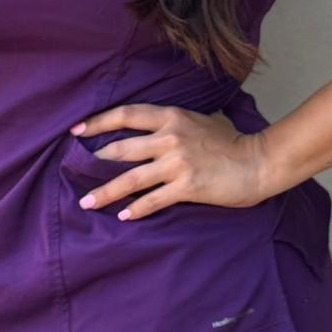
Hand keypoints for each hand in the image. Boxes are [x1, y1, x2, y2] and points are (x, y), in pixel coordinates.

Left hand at [67, 102, 275, 219]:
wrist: (258, 162)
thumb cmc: (231, 140)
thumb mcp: (201, 119)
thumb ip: (175, 122)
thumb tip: (154, 126)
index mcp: (171, 116)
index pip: (125, 115)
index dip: (98, 122)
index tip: (77, 131)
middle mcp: (169, 137)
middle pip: (121, 149)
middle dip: (93, 161)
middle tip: (73, 170)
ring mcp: (177, 163)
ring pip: (131, 178)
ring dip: (106, 191)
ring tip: (87, 202)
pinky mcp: (186, 186)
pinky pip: (153, 200)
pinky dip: (136, 209)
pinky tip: (123, 216)